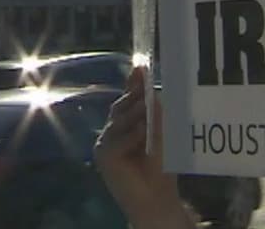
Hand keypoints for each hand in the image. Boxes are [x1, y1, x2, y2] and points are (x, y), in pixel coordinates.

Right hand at [94, 65, 193, 228]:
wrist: (157, 196)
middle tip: (148, 89)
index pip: (126, 101)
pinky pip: (118, 139)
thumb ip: (153, 112)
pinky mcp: (104, 157)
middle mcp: (110, 134)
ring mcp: (104, 145)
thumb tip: (150, 87)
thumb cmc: (160, 166)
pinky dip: (132, 135)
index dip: (133, 85)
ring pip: (120, 120)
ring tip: (150, 113)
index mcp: (123, 127)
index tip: (141, 68)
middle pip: (120, 107)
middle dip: (135, 97)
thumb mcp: (160, 133)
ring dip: (137, 116)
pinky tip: (143, 135)